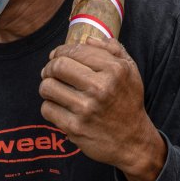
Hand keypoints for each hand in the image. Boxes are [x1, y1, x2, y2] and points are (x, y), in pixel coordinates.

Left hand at [39, 37, 165, 180]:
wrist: (132, 140)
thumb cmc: (128, 101)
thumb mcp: (130, 70)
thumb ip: (113, 49)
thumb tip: (88, 40)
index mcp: (114, 69)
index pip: (75, 51)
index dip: (61, 51)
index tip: (57, 56)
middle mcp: (100, 87)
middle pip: (57, 66)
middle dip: (49, 67)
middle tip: (50, 71)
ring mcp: (86, 109)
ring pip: (47, 87)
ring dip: (47, 86)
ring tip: (54, 88)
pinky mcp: (75, 128)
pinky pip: (47, 109)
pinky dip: (49, 106)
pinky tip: (59, 106)